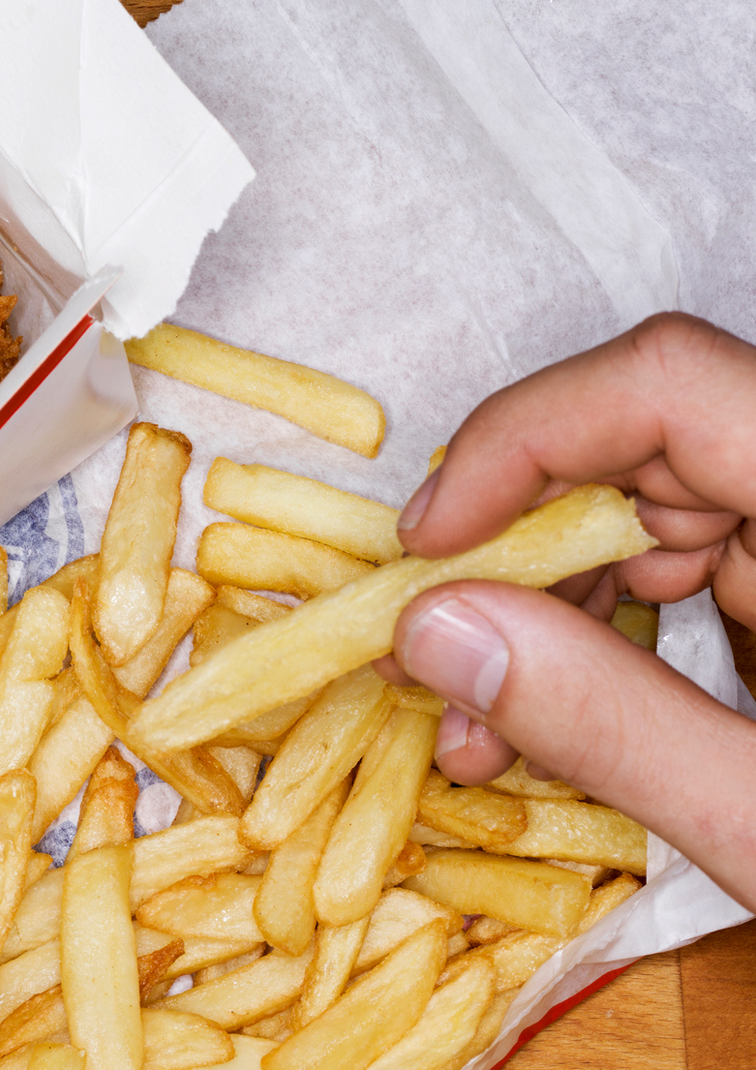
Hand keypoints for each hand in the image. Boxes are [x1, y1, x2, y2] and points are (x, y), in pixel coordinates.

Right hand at [382, 313, 755, 910]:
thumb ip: (613, 724)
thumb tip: (434, 630)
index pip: (668, 383)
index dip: (522, 440)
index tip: (429, 550)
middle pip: (639, 443)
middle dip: (513, 550)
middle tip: (430, 664)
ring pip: (644, 506)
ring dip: (541, 605)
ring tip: (476, 725)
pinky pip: (678, 565)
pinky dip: (596, 632)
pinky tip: (542, 711)